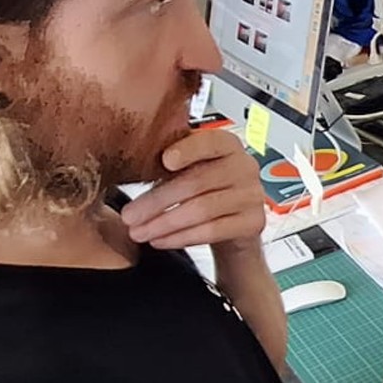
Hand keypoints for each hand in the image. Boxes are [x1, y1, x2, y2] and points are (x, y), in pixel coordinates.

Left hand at [120, 129, 265, 253]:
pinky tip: (161, 240)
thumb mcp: (188, 169)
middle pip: (197, 182)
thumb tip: (129, 162)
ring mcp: (252, 196)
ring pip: (202, 209)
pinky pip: (213, 231)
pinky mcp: (253, 222)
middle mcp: (245, 166)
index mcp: (227, 145)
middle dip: (157, 201)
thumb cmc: (204, 192)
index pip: (210, 142)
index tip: (164, 161)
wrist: (233, 225)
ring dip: (164, 223)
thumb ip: (170, 161)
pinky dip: (182, 237)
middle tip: (130, 215)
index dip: (187, 150)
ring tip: (139, 231)